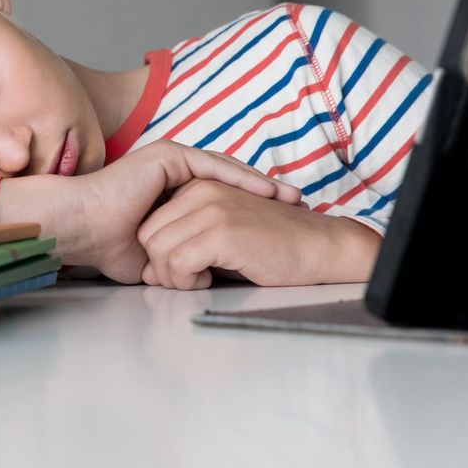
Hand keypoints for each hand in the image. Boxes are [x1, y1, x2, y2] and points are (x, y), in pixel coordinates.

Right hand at [0, 140, 302, 282]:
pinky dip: (240, 176)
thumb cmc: (109, 247)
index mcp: (167, 198)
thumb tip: (205, 275)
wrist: (83, 228)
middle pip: (227, 184)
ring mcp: (169, 163)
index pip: (217, 201)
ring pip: (224, 173)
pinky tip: (266, 188)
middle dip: (263, 196)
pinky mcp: (168, 156)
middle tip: (298, 206)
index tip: (277, 226)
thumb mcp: (160, 258)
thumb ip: (182, 260)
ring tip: (290, 196)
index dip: (247, 212)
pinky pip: (212, 166)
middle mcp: (170, 176)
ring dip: (259, 184)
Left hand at [136, 179, 381, 288]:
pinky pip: (178, 262)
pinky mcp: (223, 231)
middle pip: (148, 235)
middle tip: (188, 279)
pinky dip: (187, 280)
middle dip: (161, 266)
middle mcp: (202, 190)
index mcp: (199, 186)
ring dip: (173, 275)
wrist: (318, 247)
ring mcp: (211, 209)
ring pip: (158, 249)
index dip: (159, 253)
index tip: (182, 269)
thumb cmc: (271, 245)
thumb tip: (149, 272)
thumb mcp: (222, 232)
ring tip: (199, 280)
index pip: (151, 223)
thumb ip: (186, 242)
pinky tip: (209, 280)